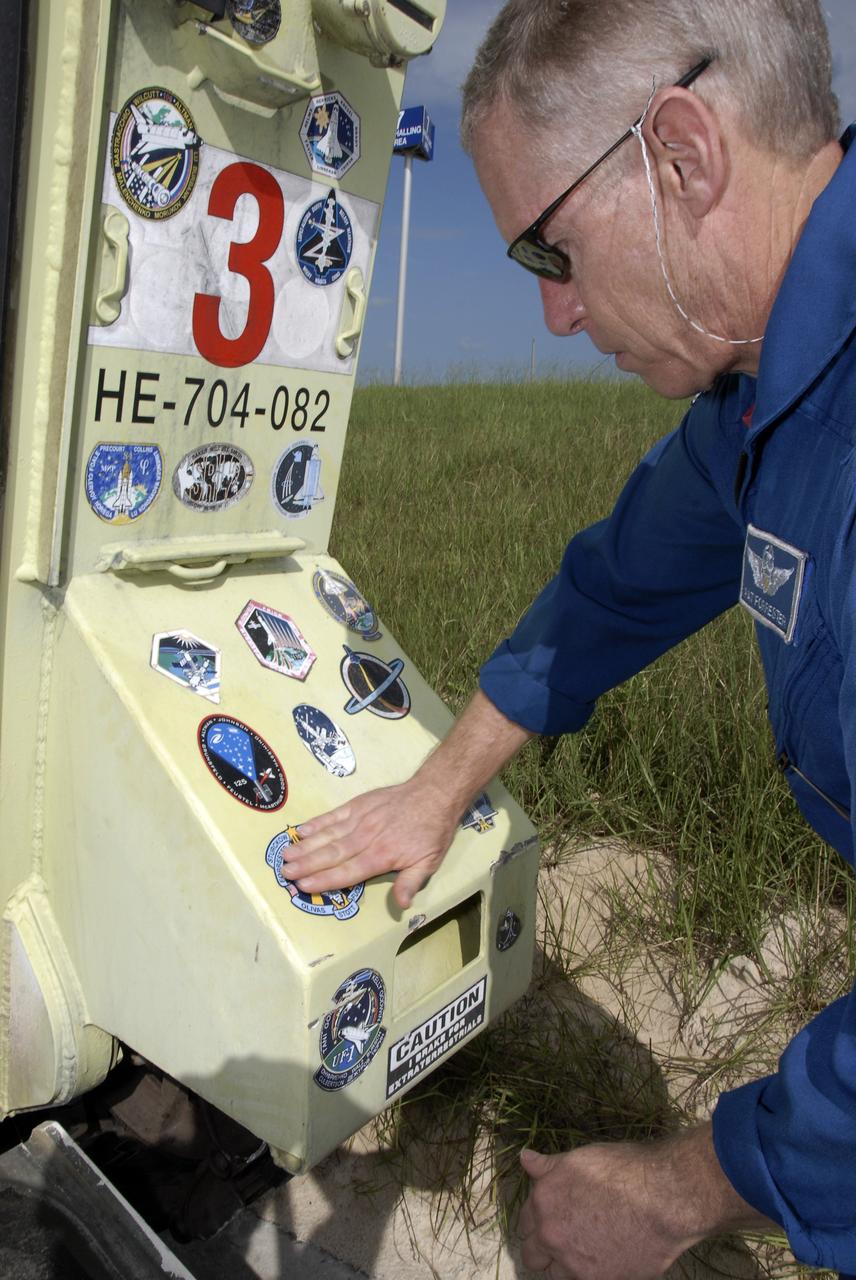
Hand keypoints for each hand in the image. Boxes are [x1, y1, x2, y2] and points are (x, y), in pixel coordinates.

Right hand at [282, 778, 459, 908]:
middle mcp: (365, 838)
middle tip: (285, 873)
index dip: (324, 880)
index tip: (304, 886)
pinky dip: (317, 823)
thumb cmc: (431, 831)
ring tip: (285, 855)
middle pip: (331, 854)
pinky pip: (334, 815)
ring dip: (306, 846)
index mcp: (380, 856)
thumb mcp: (429, 861)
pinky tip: (302, 830)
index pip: (347, 872)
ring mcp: (360, 819)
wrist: (434, 793)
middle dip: (306, 865)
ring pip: (328, 835)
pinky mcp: (358, 804)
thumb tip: (402, 904)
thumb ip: (411, 882)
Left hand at [518, 1143, 690, 1279]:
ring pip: (555, 1274)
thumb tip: (525, 1159)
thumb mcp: (580, 1159)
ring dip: (564, 1265)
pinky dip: (588, 1273)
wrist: (664, 1197)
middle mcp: (552, 1235)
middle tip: (566, 1238)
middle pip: (532, 1255)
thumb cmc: (624, 1170)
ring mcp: (573, 1263)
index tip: (550, 1219)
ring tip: (586, 1250)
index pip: (524, 1222)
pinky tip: (604, 1258)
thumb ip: (548, 1166)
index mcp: (543, 1201)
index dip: (537, 1220)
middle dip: (543, 1248)